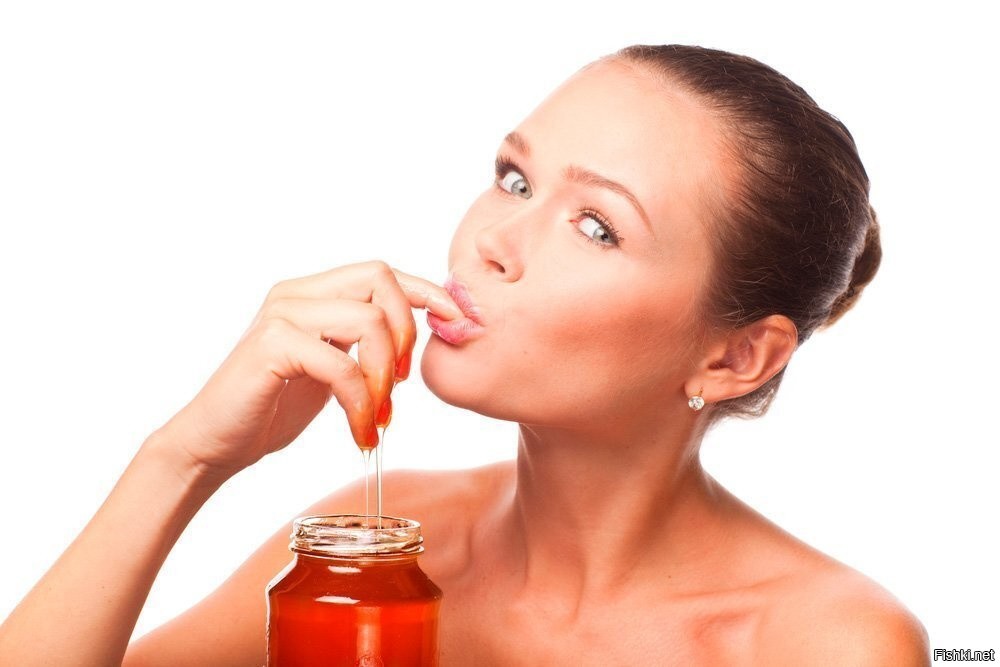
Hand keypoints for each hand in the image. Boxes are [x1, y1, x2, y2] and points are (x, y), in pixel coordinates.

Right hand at [154, 260, 462, 480]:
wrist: (215, 444)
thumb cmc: (273, 408)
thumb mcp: (331, 369)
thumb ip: (362, 347)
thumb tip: (413, 340)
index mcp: (313, 293)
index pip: (382, 272)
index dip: (427, 292)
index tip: (457, 322)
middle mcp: (296, 293)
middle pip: (381, 278)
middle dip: (406, 331)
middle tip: (401, 384)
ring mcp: (281, 315)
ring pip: (368, 320)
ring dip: (385, 378)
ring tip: (378, 418)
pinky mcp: (271, 347)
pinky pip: (341, 366)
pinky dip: (361, 405)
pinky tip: (360, 434)